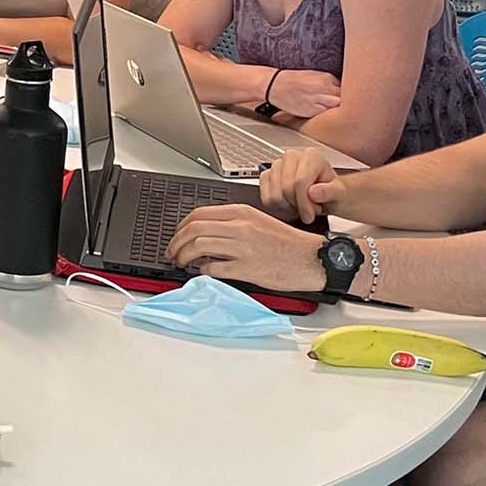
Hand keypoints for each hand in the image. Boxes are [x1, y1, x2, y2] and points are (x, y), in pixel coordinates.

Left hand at [165, 203, 326, 292]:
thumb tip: (205, 232)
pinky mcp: (247, 267)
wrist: (313, 259)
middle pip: (193, 230)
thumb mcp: (258, 222)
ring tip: (181, 263)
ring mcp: (242, 247)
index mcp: (241, 213)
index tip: (176, 235)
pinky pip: (213, 268)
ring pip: (198, 247)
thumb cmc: (288, 243)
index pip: (198, 214)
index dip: (180, 227)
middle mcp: (239, 227)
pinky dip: (201, 270)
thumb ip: (231, 224)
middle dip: (175, 242)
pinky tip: (201, 272)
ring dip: (183, 256)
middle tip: (171, 252)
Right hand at [256, 149, 342, 223]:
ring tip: (302, 205)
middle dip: (297, 205)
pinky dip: (278, 207)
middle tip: (309, 210)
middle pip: (286, 188)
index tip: (309, 216)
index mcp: (311, 156)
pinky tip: (290, 204)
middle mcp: (291, 157)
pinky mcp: (266, 175)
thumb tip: (313, 192)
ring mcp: (276, 165)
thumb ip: (330, 192)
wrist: (326, 194)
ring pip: (275, 195)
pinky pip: (266, 198)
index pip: (300, 181)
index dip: (304, 203)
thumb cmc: (332, 191)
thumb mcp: (339, 193)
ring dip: (288, 207)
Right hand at [269, 69, 340, 117]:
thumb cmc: (292, 80)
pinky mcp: (311, 111)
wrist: (273, 85)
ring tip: (329, 108)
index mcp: (326, 78)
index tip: (341, 95)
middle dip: (344, 100)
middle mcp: (324, 88)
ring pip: (338, 106)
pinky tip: (319, 110)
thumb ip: (329, 82)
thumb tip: (341, 90)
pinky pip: (325, 114)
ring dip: (336, 107)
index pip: (346, 87)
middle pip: (345, 97)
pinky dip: (325, 113)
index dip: (345, 92)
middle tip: (342, 104)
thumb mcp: (313, 75)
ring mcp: (318, 100)